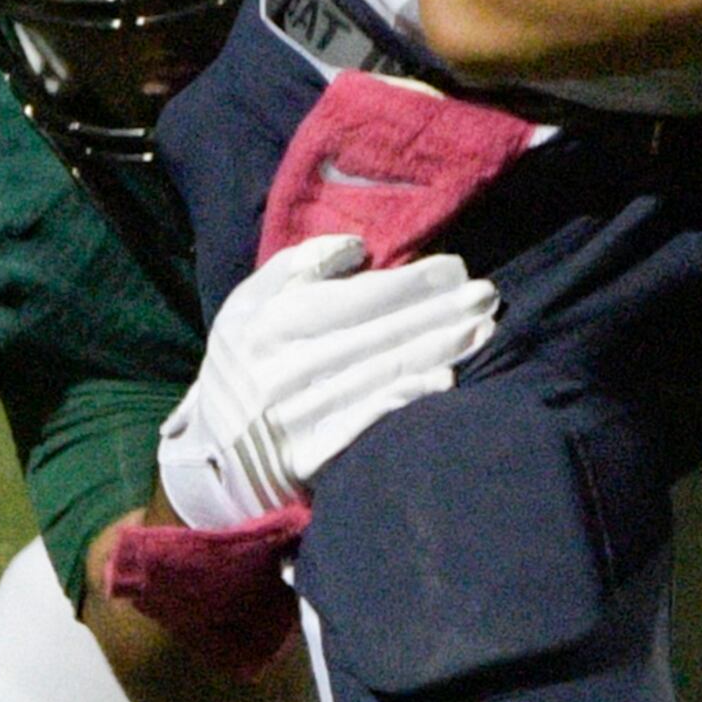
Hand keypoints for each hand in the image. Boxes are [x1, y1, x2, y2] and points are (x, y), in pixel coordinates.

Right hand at [155, 234, 501, 530]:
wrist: (213, 451)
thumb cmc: (245, 362)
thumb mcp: (249, 304)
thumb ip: (298, 266)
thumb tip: (358, 247)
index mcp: (269, 324)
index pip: (354, 299)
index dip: (410, 283)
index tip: (456, 269)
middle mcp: (285, 368)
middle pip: (378, 335)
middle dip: (439, 313)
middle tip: (488, 297)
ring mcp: (300, 415)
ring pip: (382, 374)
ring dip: (438, 350)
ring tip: (483, 331)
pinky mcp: (313, 454)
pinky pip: (368, 422)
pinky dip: (407, 398)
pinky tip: (446, 381)